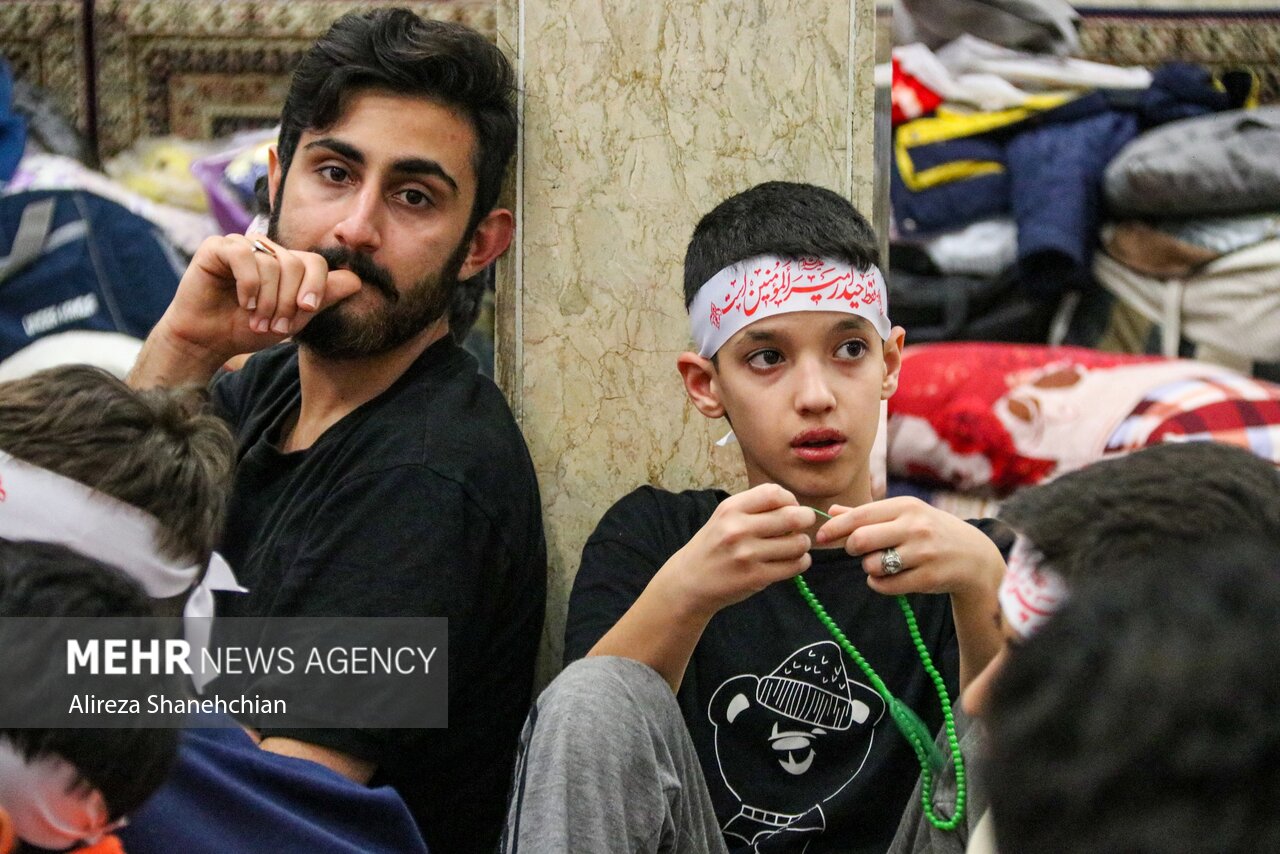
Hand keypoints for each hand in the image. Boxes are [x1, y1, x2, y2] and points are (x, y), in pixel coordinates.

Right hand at [157, 233, 361, 363]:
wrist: (208, 341)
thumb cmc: (247, 329)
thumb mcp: (293, 319)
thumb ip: (322, 299)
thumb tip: (356, 281)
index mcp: (287, 264)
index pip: (316, 263)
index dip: (316, 288)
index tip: (306, 311)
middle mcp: (267, 250)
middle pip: (297, 264)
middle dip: (289, 301)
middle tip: (275, 325)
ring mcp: (242, 246)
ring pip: (272, 263)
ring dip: (267, 300)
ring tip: (256, 319)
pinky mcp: (217, 247)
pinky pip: (244, 256)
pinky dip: (248, 284)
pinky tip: (243, 302)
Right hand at [658, 483, 816, 618]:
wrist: (690, 581)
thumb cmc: (713, 546)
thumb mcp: (724, 517)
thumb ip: (754, 508)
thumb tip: (795, 506)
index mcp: (731, 509)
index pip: (774, 493)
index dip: (790, 499)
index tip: (791, 507)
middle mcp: (738, 529)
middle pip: (792, 516)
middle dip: (806, 519)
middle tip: (804, 524)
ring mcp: (747, 555)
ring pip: (798, 543)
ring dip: (803, 544)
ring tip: (795, 546)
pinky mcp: (755, 577)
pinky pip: (794, 566)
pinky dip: (801, 562)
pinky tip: (794, 561)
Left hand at [814, 496, 1003, 598]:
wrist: (973, 556)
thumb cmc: (930, 531)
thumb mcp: (904, 514)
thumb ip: (867, 514)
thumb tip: (832, 510)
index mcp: (906, 506)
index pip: (859, 516)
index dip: (834, 528)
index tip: (820, 536)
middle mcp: (915, 527)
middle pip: (860, 540)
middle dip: (852, 548)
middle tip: (859, 551)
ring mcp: (923, 553)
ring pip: (872, 565)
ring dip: (868, 567)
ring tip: (882, 563)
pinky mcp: (927, 578)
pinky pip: (885, 586)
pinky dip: (879, 584)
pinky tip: (890, 577)